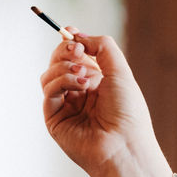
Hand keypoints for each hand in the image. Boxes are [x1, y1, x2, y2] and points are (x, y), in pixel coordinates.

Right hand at [39, 32, 160, 176]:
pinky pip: (48, 90)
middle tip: (78, 51)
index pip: (74, 56)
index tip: (70, 32)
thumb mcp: (120, 70)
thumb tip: (77, 35)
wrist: (124, 145)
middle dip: (65, 51)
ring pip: (49, 74)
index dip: (70, 42)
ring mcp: (65, 106)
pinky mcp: (54, 119)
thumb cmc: (128, 112)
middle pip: (57, 62)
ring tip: (84, 76)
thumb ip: (101, 46)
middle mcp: (78, 93)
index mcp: (96, 82)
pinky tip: (79, 85)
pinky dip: (61, 81)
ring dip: (64, 67)